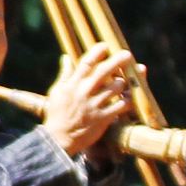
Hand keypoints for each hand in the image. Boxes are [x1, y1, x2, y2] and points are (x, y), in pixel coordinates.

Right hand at [41, 41, 138, 159]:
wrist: (58, 139)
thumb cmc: (57, 113)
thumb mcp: (57, 92)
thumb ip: (65, 74)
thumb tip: (66, 58)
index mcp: (73, 84)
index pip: (86, 63)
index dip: (97, 52)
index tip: (105, 46)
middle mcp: (84, 92)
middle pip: (104, 71)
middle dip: (118, 61)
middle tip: (127, 54)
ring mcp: (94, 105)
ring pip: (115, 87)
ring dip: (122, 82)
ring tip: (123, 82)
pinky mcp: (103, 119)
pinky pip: (120, 106)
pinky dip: (127, 101)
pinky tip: (129, 98)